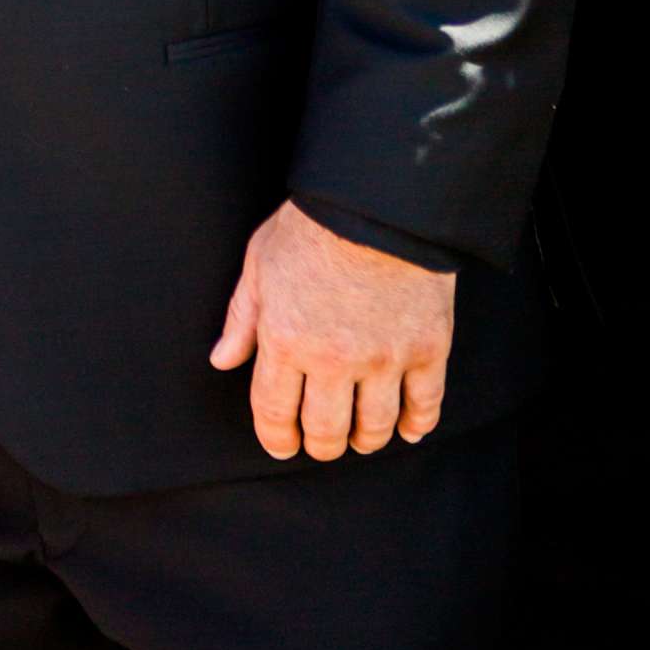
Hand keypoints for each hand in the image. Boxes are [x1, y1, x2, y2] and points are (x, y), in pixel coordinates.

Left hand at [209, 199, 455, 460]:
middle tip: (322, 444)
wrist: (377, 202)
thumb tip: (222, 360)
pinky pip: (425, 405)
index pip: (275, 412)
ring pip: (375, 427)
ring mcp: (384, 358)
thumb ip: (242, 318)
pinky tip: (408, 430)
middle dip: (321, 446)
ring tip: (360, 437)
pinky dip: (417, 425)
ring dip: (365, 440)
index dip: (277, 438)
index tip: (282, 446)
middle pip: (326, 430)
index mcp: (285, 341)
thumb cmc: (311, 226)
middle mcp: (334, 360)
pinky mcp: (427, 349)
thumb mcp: (259, 264)